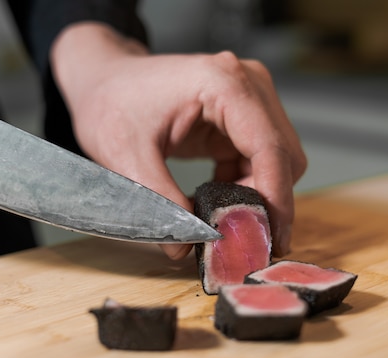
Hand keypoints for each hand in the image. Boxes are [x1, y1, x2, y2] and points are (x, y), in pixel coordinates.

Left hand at [51, 22, 306, 259]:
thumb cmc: (111, 102)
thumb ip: (160, 203)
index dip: (274, 199)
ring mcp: (248, 99)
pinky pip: (259, 159)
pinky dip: (246, 186)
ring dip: (258, 196)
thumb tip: (184, 248)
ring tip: (228, 225)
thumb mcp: (127, 155)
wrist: (104, 79)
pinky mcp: (239, 117)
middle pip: (283, 155)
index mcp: (223, 83)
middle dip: (268, 202)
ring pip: (277, 160)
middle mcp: (247, 84)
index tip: (270, 240)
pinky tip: (220, 205)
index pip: (268, 148)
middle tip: (245, 241)